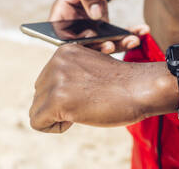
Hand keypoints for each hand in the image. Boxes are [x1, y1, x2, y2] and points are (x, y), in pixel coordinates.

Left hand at [29, 44, 175, 132]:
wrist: (142, 88)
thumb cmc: (123, 84)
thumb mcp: (90, 69)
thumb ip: (69, 73)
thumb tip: (48, 93)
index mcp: (65, 51)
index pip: (47, 79)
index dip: (65, 92)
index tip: (88, 91)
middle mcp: (57, 61)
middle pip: (39, 93)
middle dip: (58, 104)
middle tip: (87, 102)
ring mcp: (56, 79)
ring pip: (36, 108)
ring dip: (58, 116)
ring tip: (84, 108)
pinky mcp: (57, 99)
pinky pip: (37, 122)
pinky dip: (54, 128)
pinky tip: (77, 118)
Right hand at [49, 0, 148, 52]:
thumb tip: (95, 14)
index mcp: (60, 19)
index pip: (63, 38)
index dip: (76, 44)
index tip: (92, 41)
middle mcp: (72, 31)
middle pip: (84, 46)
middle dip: (101, 47)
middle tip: (115, 44)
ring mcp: (88, 35)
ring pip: (103, 46)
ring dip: (120, 45)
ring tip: (134, 39)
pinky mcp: (103, 35)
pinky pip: (116, 39)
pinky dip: (129, 36)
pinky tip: (142, 30)